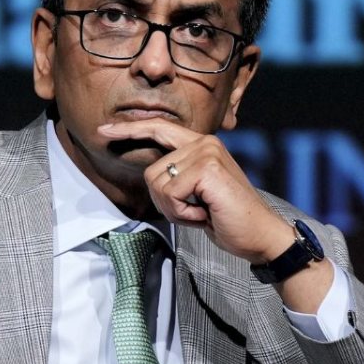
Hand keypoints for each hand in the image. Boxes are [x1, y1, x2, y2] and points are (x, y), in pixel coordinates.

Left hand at [98, 119, 294, 263]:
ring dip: (174, 209)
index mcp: (202, 145)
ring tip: (202, 212)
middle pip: (151, 171)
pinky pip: (170, 194)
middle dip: (165, 202)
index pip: (159, 129)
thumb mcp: (198, 194)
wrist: (260, 234)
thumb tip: (151, 176)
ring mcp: (207, 153)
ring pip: (158, 183)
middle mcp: (204, 142)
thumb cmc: (229, 218)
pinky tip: (205, 215)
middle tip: (194, 213)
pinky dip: (182, 213)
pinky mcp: (207, 169)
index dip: (130, 130)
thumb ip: (178, 178)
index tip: (104, 131)